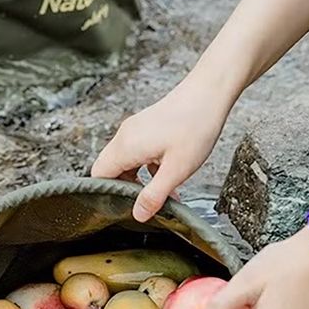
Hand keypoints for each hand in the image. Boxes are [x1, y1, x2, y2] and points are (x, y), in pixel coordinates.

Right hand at [91, 80, 229, 220]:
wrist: (209, 93)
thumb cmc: (195, 126)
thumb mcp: (177, 170)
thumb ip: (154, 195)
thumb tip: (138, 214)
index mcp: (125, 147)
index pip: (98, 176)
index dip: (107, 195)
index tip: (126, 208)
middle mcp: (124, 136)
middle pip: (109, 169)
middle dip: (125, 189)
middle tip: (146, 203)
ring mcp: (134, 129)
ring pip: (124, 162)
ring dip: (139, 179)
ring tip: (162, 192)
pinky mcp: (145, 126)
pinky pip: (136, 152)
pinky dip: (147, 167)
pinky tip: (168, 175)